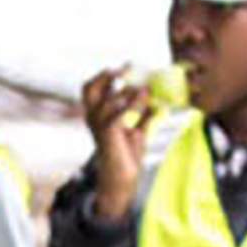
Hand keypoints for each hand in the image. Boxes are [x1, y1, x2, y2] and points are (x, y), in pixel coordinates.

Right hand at [78, 65, 159, 222]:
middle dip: (106, 76)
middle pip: (89, 89)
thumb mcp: (138, 132)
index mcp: (98, 116)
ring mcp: (99, 126)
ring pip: (106, 100)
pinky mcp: (109, 135)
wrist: (122, 178)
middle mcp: (94, 118)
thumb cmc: (126, 156)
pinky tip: (143, 98)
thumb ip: (144, 117)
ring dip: (126, 91)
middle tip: (125, 69)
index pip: (91, 89)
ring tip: (143, 89)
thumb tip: (157, 105)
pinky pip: (116, 114)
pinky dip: (130, 103)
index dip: (104, 76)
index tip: (124, 68)